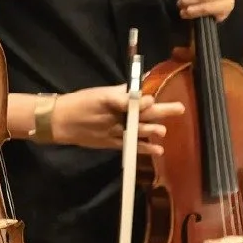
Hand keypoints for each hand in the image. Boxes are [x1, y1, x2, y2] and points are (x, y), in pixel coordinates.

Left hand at [51, 84, 184, 151]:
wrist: (63, 121)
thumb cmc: (83, 103)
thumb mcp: (104, 98)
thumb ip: (126, 101)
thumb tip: (150, 101)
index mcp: (122, 97)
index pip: (143, 95)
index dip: (157, 94)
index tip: (173, 92)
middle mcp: (123, 112)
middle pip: (147, 112)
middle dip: (162, 111)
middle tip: (180, 109)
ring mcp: (120, 127)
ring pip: (141, 129)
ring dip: (152, 130)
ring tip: (163, 132)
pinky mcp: (115, 142)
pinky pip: (133, 144)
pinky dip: (144, 147)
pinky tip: (157, 149)